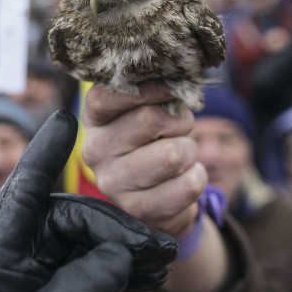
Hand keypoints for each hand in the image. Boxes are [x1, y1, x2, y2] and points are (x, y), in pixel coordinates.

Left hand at [0, 111, 177, 291]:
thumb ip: (79, 285)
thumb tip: (122, 254)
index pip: (25, 190)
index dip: (45, 152)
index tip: (67, 118)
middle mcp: (19, 249)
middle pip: (74, 217)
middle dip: (119, 228)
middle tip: (159, 249)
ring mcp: (39, 266)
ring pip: (89, 240)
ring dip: (126, 249)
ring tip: (162, 262)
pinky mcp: (58, 283)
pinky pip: (94, 265)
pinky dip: (121, 268)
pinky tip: (149, 276)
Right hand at [82, 82, 207, 237]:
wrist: (155, 195)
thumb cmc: (152, 140)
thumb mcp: (145, 111)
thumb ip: (154, 93)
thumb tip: (179, 83)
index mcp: (94, 120)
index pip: (108, 96)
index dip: (149, 89)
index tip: (173, 88)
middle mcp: (95, 151)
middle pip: (151, 119)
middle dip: (179, 120)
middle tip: (178, 128)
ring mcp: (113, 183)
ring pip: (174, 154)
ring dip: (189, 150)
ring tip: (178, 155)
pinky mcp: (138, 209)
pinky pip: (189, 184)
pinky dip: (197, 176)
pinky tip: (182, 177)